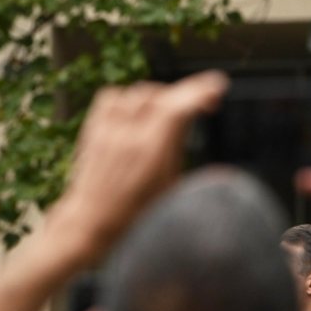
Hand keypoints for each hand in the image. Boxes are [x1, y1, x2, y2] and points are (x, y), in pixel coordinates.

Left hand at [51, 70, 227, 267]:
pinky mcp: (94, 130)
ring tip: (174, 109)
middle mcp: (128, 135)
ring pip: (138, 92)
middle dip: (186, 93)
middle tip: (204, 101)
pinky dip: (130, 97)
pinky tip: (140, 109)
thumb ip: (190, 168)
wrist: (90, 224)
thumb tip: (220, 166)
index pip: (177, 108)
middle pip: (161, 96)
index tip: (218, 86)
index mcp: (151, 152)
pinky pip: (112, 97)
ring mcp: (108, 130)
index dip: (200, 91)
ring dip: (161, 95)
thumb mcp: (172, 196)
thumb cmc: (134, 217)